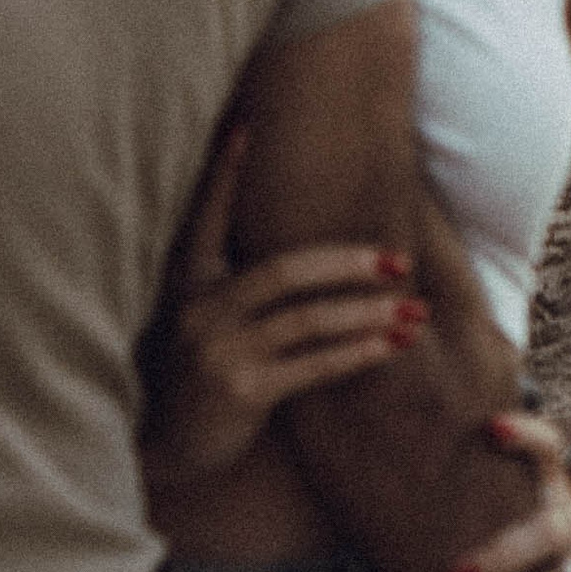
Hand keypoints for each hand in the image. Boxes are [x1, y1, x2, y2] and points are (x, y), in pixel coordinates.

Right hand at [141, 128, 427, 493]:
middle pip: (286, 269)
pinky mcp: (241, 390)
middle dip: (348, 263)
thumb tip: (295, 257)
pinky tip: (393, 347)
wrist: (156, 445)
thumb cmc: (190, 377)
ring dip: (368, 313)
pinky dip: (358, 353)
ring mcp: (219, 349)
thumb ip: (232, 288)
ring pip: (308, 317)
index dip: (225, 172)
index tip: (245, 126)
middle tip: (397, 259)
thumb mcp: (199, 322)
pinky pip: (313, 365)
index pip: (207, 215)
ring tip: (413, 310)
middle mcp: (200, 308)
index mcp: (187, 281)